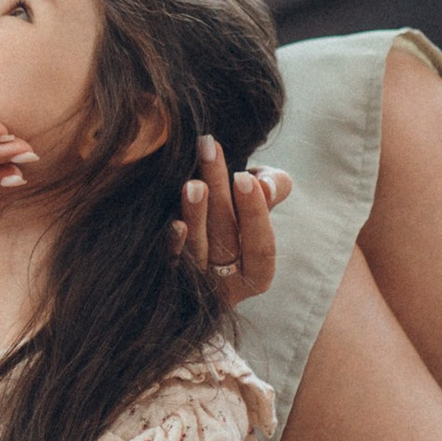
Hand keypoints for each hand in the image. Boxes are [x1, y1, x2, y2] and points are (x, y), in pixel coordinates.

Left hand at [173, 138, 290, 302]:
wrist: (200, 220)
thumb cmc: (237, 209)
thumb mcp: (261, 194)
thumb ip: (274, 186)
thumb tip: (265, 186)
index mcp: (256, 274)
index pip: (261, 248)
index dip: (255, 214)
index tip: (243, 176)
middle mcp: (226, 287)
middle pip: (226, 241)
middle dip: (219, 195)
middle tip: (209, 153)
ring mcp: (194, 286)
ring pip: (197, 252)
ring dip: (196, 217)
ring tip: (193, 184)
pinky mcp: (167, 281)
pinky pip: (169, 265)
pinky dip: (173, 245)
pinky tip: (173, 223)